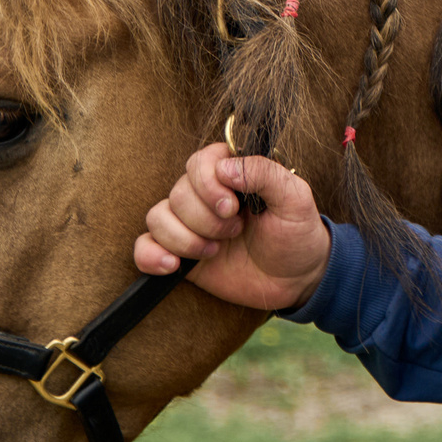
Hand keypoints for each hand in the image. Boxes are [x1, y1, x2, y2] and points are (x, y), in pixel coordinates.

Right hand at [134, 142, 331, 312]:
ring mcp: (190, 224)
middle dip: (205, 219)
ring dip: (184, 238)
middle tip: (234, 232)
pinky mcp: (179, 253)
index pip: (199, 161)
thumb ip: (265, 174)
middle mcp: (205, 195)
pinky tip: (173, 265)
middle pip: (178, 193)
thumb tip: (224, 167)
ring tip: (215, 252)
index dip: (208, 184)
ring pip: (157, 217)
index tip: (232, 207)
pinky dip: (150, 255)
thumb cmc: (297, 234)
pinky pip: (144, 246)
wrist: (296, 279)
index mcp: (232, 174)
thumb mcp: (295, 199)